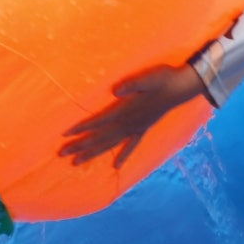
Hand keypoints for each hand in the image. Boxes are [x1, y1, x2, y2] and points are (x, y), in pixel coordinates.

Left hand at [59, 63, 203, 167]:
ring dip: (93, 153)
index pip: (99, 121)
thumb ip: (131, 84)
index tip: (65, 135)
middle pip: (100, 136)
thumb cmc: (163, 78)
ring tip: (77, 162)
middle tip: (61, 154)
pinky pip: (132, 145)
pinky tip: (116, 166)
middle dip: (81, 145)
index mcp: (126, 109)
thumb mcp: (148, 77)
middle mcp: (129, 122)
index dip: (82, 127)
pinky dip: (124, 156)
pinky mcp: (144, 128)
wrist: (182, 86)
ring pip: (111, 144)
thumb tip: (115, 91)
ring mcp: (136, 127)